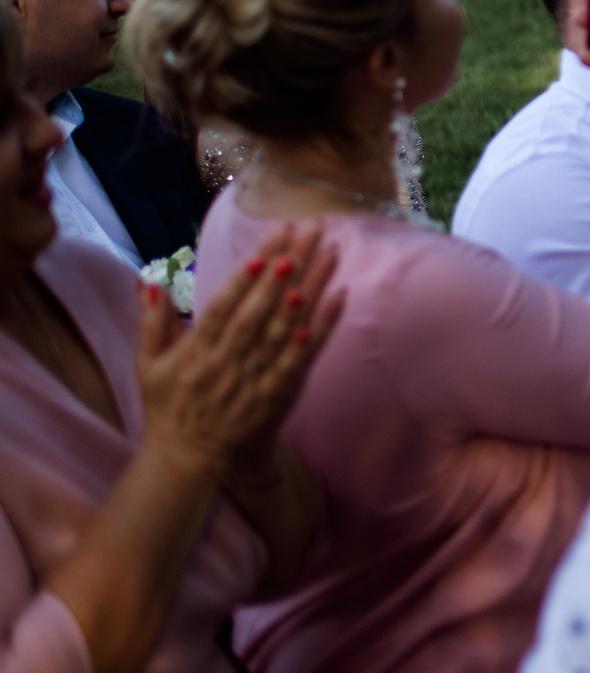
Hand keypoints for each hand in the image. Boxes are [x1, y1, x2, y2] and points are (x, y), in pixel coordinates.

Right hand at [138, 223, 343, 473]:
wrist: (188, 457)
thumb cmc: (169, 404)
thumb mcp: (149, 365)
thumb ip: (152, 321)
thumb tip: (150, 280)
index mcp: (193, 354)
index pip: (222, 309)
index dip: (244, 280)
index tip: (266, 249)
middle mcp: (223, 366)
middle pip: (259, 312)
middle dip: (284, 271)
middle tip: (307, 234)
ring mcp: (252, 382)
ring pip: (286, 329)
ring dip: (311, 289)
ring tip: (329, 253)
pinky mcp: (276, 395)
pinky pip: (303, 357)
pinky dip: (321, 328)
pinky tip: (339, 297)